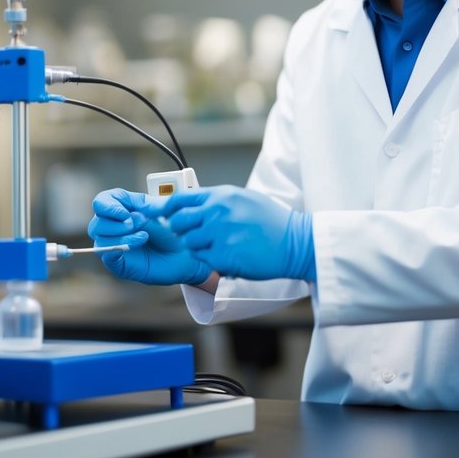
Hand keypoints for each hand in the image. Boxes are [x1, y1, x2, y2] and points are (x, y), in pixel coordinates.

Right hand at [87, 188, 212, 285]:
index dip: (108, 205)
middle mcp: (114, 227)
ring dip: (122, 234)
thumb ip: (146, 204)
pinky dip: (119, 247)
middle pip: (96, 222)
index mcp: (122, 209)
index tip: (126, 211)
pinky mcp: (118, 263)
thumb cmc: (174, 231)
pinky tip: (137, 244)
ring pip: (100, 238)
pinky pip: (106, 254)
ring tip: (144, 236)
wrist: (186, 254)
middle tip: (140, 223)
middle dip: (117, 222)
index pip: (102, 202)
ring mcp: (114, 245)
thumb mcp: (162, 211)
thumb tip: (133, 209)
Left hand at [146, 185, 314, 281]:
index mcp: (221, 195)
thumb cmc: (272, 221)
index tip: (163, 215)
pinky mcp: (225, 256)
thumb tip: (195, 205)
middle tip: (192, 236)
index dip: (167, 208)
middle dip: (180, 231)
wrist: (295, 242)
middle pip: (178, 222)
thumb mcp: (244, 199)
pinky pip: (204, 260)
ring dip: (198, 248)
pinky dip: (212, 262)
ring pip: (189, 244)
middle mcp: (217, 212)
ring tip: (217, 248)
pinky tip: (229, 257)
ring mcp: (220, 234)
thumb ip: (218, 201)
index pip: (180, 199)